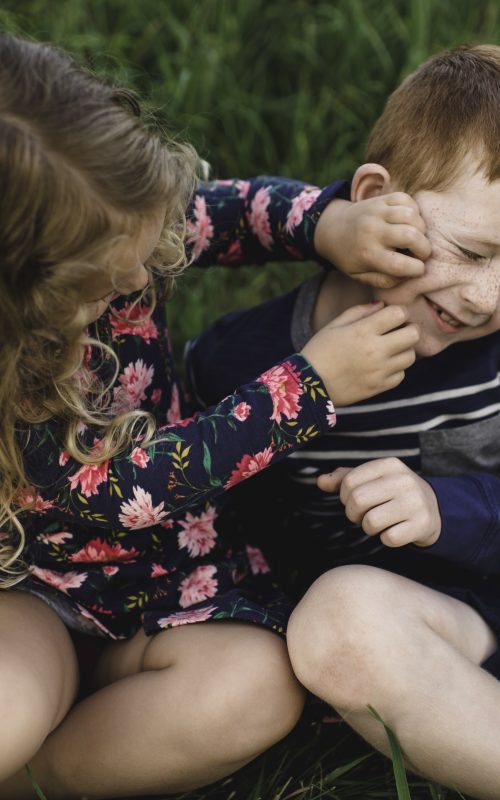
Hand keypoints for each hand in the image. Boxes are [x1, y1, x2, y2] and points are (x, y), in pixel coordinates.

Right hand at [301, 302, 418, 405]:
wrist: (309, 386)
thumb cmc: (319, 350)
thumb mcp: (334, 325)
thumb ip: (359, 311)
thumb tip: (381, 305)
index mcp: (363, 331)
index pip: (399, 313)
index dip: (398, 312)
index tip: (391, 317)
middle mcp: (375, 350)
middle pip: (413, 335)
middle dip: (408, 329)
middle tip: (398, 332)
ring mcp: (379, 371)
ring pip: (410, 356)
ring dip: (403, 350)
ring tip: (390, 350)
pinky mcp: (379, 387)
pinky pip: (401, 375)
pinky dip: (396, 370)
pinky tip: (382, 366)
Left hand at [314, 194, 431, 288]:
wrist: (332, 229)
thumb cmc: (350, 257)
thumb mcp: (360, 276)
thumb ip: (383, 280)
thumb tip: (407, 276)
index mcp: (368, 254)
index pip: (400, 265)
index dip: (417, 269)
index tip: (418, 269)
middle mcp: (372, 231)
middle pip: (411, 236)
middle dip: (424, 248)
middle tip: (420, 253)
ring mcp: (376, 212)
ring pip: (411, 215)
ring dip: (420, 228)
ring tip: (415, 236)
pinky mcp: (380, 199)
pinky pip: (405, 199)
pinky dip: (413, 210)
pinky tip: (409, 221)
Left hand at [317, 458, 440, 547]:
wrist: (433, 510)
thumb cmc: (393, 493)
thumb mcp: (372, 479)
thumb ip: (345, 478)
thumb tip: (320, 481)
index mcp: (390, 465)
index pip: (349, 481)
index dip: (344, 496)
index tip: (353, 501)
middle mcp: (404, 480)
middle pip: (357, 500)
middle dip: (353, 514)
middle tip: (361, 516)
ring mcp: (415, 502)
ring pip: (371, 522)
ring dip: (368, 528)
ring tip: (378, 523)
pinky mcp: (422, 524)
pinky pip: (388, 538)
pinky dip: (386, 539)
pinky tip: (394, 530)